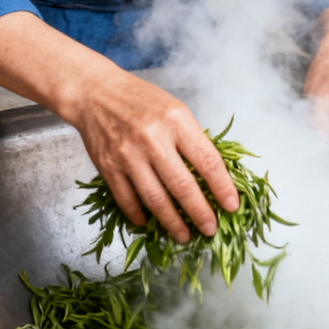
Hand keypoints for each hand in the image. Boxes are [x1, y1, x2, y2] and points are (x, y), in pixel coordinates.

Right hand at [66, 70, 239, 242]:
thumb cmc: (141, 100)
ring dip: (172, 222)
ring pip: (155, 199)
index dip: (223, 187)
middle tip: (210, 229)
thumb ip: (192, 140)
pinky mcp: (108, 167)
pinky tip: (150, 224)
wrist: (96, 93)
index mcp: (176, 121)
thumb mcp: (175, 109)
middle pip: (182, 186)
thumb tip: (212, 176)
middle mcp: (152, 139)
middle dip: (200, 212)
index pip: (207, 161)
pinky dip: (139, 215)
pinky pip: (127, 199)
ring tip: (184, 235)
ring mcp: (128, 155)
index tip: (231, 205)